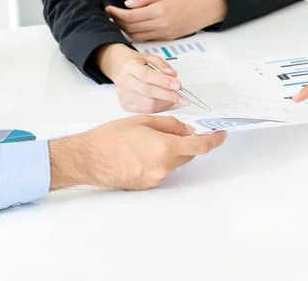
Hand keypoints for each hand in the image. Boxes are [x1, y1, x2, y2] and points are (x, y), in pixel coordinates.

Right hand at [48, 115, 226, 190]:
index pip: (200, 146)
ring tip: (148, 141)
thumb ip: (170, 125)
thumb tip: (188, 130)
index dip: (214, 140)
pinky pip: (162, 170)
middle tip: (177, 131)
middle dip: (187, 142)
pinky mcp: (147, 185)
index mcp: (165, 148)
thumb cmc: (111, 137)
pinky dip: (159, 160)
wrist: (86, 158)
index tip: (221, 135)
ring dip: (171, 152)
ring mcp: (155, 178)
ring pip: (174, 163)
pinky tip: (141, 153)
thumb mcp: (143, 121)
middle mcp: (163, 167)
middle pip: (187, 155)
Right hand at [95, 44, 187, 112]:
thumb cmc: (140, 65)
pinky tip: (166, 102)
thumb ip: (162, 64)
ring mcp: (123, 94)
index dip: (163, 81)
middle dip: (168, 94)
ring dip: (166, 102)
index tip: (178, 85)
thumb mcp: (150, 58)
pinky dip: (160, 107)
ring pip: (148, 103)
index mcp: (129, 67)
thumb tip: (173, 75)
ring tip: (176, 98)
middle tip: (183, 97)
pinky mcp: (126, 104)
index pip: (146, 75)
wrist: (124, 72)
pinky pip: (146, 110)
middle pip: (148, 91)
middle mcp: (124, 81)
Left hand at [106, 0, 226, 40]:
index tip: (108, 9)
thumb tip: (127, 4)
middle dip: (118, 22)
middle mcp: (161, 25)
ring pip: (138, 36)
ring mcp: (165, 33)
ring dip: (126, 30)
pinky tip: (133, 27)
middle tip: (112, 15)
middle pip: (131, 28)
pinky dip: (137, 34)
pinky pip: (148, 39)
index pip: (131, 16)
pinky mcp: (168, 38)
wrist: (207, 9)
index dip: (116, 13)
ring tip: (120, 21)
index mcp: (159, 11)